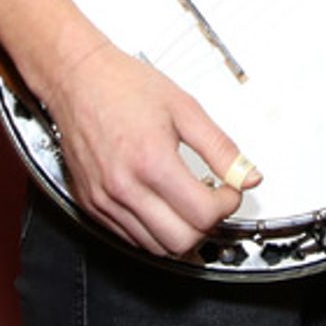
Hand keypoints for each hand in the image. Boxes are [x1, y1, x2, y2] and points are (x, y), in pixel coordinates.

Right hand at [44, 39, 260, 257]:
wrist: (78, 79)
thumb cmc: (124, 85)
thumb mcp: (185, 107)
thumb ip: (220, 147)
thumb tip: (248, 174)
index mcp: (151, 161)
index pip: (201, 213)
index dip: (226, 205)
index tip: (230, 190)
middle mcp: (124, 188)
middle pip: (180, 241)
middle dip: (206, 224)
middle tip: (213, 199)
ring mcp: (105, 201)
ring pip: (154, 247)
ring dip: (180, 231)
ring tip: (189, 200)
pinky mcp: (91, 206)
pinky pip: (129, 238)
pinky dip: (153, 230)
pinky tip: (163, 204)